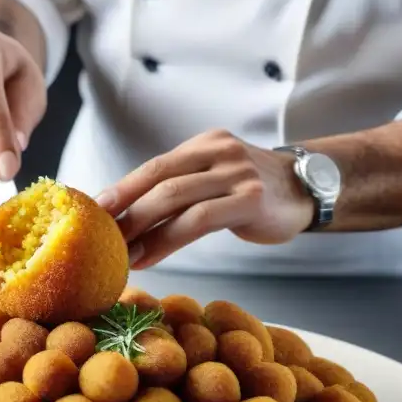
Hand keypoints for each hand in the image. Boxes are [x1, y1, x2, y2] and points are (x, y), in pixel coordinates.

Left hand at [95, 130, 315, 268]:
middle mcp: (219, 152)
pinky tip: (148, 257)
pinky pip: (197, 220)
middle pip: (159, 179)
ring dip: (140, 228)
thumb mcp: (217, 177)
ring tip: (117, 253)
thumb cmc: (254, 192)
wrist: (309, 191)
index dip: (121, 187)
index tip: (92, 210)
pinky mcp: (249, 200)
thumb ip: (183, 187)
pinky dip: (166, 240)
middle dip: (123, 207)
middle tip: (96, 233)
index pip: (154, 166)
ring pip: (174, 199)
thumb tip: (130, 217)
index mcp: (205, 144)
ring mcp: (236, 174)